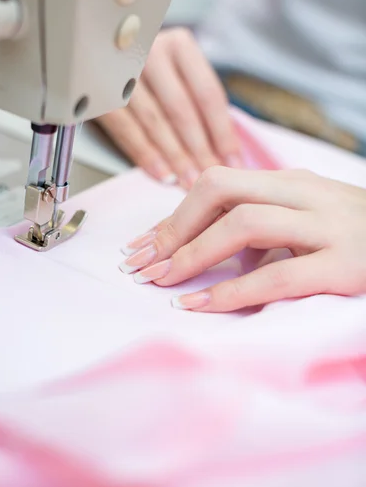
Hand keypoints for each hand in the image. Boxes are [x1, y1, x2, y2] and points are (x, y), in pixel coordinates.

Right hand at [97, 28, 240, 189]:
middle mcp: (150, 52)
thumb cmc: (151, 72)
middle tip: (210, 179)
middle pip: (181, 110)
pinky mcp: (98, 91)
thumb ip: (200, 104)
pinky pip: (126, 129)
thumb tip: (226, 153)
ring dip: (174, 157)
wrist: (98, 51)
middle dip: (199, 150)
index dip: (222, 132)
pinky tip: (161, 174)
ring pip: (154, 122)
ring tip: (188, 182)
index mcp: (179, 46)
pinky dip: (145, 154)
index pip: (208, 94)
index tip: (234, 163)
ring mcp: (121, 70)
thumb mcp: (179, 74)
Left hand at [119, 167, 365, 311]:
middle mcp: (305, 194)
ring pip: (244, 222)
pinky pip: (279, 274)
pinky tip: (204, 306)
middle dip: (173, 227)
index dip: (172, 215)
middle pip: (220, 189)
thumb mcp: (308, 217)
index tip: (142, 247)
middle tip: (142, 265)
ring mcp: (328, 227)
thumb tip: (207, 246)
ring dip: (193, 254)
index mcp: (290, 181)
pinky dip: (233, 291)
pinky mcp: (347, 266)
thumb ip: (264, 221)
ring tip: (163, 283)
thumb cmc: (356, 236)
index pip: (215, 183)